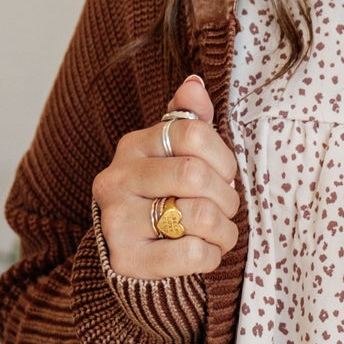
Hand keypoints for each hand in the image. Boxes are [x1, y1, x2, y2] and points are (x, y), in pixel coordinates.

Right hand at [93, 73, 240, 277]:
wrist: (133, 254)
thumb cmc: (164, 196)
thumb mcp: (174, 154)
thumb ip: (188, 118)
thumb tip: (194, 84)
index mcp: (133, 146)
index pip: (194, 134)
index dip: (224, 157)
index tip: (225, 175)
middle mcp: (116, 179)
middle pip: (195, 174)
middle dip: (226, 196)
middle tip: (225, 207)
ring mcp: (116, 221)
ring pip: (198, 216)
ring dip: (224, 229)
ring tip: (218, 231)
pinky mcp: (126, 260)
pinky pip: (193, 254)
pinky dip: (212, 255)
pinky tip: (204, 252)